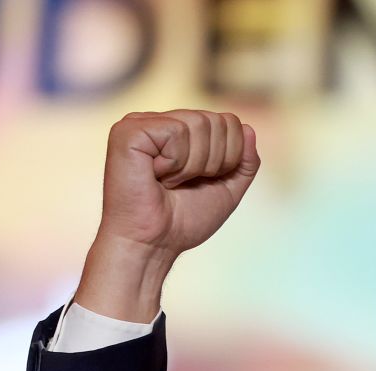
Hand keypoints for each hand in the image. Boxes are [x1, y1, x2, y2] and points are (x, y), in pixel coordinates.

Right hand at [74, 110, 259, 321]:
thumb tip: (248, 128)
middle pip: (217, 121)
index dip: (229, 157)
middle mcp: (160, 121)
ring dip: (193, 166)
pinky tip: (155, 176)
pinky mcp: (128, 130)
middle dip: (213, 162)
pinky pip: (176, 131)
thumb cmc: (183, 221)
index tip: (203, 180)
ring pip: (198, 124)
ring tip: (168, 181)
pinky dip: (175, 162)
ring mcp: (141, 122)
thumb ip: (244, 161)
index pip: (229, 122)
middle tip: (184, 184)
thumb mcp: (227, 189)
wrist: (155, 244)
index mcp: (181, 131)